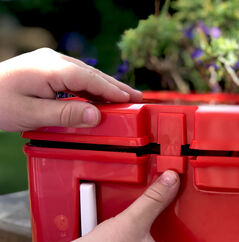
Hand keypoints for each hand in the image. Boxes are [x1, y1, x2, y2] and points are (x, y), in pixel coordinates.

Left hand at [0, 48, 141, 131]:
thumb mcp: (33, 114)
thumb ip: (66, 113)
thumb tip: (96, 115)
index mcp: (51, 68)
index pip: (90, 79)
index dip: (113, 91)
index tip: (131, 100)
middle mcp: (53, 60)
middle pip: (92, 73)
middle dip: (115, 87)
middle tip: (136, 98)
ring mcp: (50, 61)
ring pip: (86, 74)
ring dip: (105, 87)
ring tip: (123, 98)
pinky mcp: (47, 68)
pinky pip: (76, 76)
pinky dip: (91, 87)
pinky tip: (99, 95)